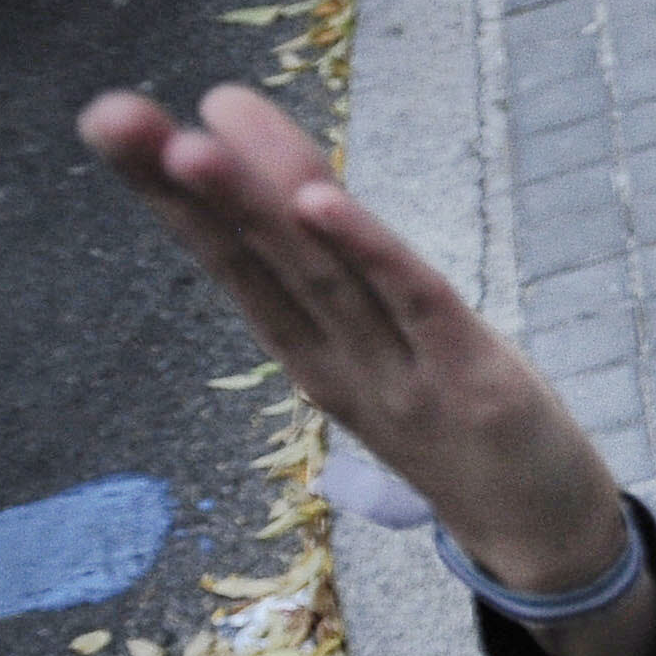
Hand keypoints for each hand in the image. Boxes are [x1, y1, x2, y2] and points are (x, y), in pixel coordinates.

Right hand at [79, 84, 655, 655]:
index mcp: (311, 352)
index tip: (112, 120)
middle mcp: (339, 364)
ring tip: (191, 146)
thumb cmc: (460, 431)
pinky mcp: (476, 385)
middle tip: (110, 113)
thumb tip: (293, 191)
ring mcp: (401, 377)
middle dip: (181, 186)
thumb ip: (341, 278)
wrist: (545, 542)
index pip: (232, 261)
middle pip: (255, 261)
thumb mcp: (384, 349)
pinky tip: (319, 203)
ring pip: (319, 279)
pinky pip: (418, 305)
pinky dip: (369, 253)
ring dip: (255, 208)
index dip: (171, 195)